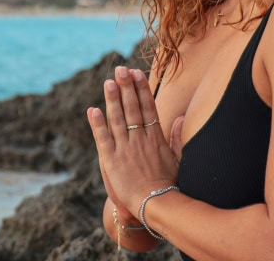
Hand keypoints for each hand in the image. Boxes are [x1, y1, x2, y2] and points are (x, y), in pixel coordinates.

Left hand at [88, 66, 181, 211]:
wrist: (156, 205)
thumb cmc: (169, 185)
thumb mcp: (178, 159)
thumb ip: (176, 137)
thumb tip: (181, 117)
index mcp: (155, 138)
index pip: (147, 107)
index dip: (141, 89)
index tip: (137, 73)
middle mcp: (139, 139)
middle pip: (132, 108)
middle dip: (126, 87)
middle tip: (120, 69)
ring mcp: (125, 149)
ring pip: (117, 119)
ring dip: (112, 99)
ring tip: (108, 82)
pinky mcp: (111, 160)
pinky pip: (103, 138)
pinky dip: (97, 124)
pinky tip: (92, 110)